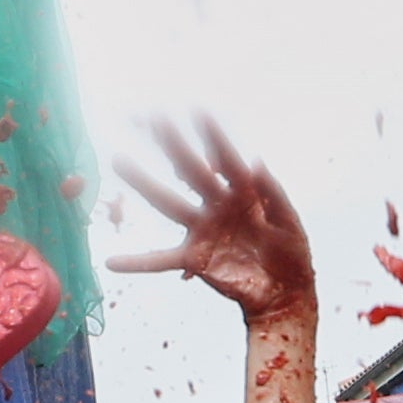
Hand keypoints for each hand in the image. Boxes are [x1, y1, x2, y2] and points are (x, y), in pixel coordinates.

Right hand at [108, 119, 316, 320]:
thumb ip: (274, 195)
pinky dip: (137, 263)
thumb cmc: (291, 254)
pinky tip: (111, 262)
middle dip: (171, 143)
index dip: (213, 135)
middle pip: (190, 169)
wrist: (286, 293)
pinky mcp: (195, 259)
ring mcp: (203, 231)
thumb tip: (257, 161)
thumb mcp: (289, 223)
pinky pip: (161, 260)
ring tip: (119, 160)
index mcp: (244, 193)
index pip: (226, 157)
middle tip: (149, 117)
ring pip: (169, 203)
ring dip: (144, 183)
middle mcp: (217, 205)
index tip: (197, 110)